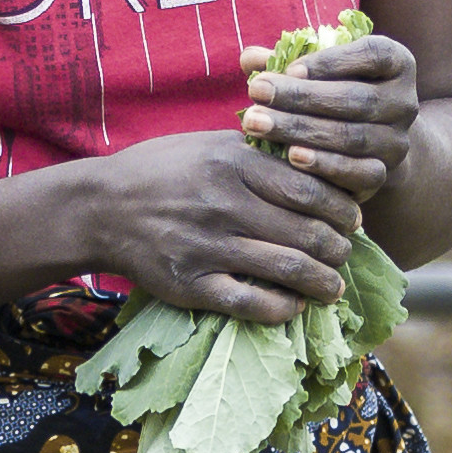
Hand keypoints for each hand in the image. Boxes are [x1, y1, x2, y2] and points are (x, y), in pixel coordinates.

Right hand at [65, 123, 364, 322]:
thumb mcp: (206, 144)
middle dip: (338, 248)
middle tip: (345, 253)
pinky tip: (296, 305)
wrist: (99, 209)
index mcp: (232, 163)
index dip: (342, 208)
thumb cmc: (159, 171)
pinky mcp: (191, 285)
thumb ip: (257, 153)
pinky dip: (283, 308)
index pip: (310, 188)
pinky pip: (251, 303)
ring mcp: (207, 247)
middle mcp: (223, 204)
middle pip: (308, 232)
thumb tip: (314, 163)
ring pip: (288, 269)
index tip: (352, 219)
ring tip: (333, 286)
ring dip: (323, 282)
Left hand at [245, 29, 417, 208]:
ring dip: (302, 130)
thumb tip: (250, 58)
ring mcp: (398, 140)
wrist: (368, 141)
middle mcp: (404, 101)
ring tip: (259, 124)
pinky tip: (290, 156)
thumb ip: (288, 61)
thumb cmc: (335, 91)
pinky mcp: (385, 173)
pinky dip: (325, 165)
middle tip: (257, 93)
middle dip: (301, 97)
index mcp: (396, 61)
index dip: (330, 62)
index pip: (371, 55)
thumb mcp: (318, 70)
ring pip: (353, 136)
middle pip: (356, 98)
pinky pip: (359, 171)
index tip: (289, 69)